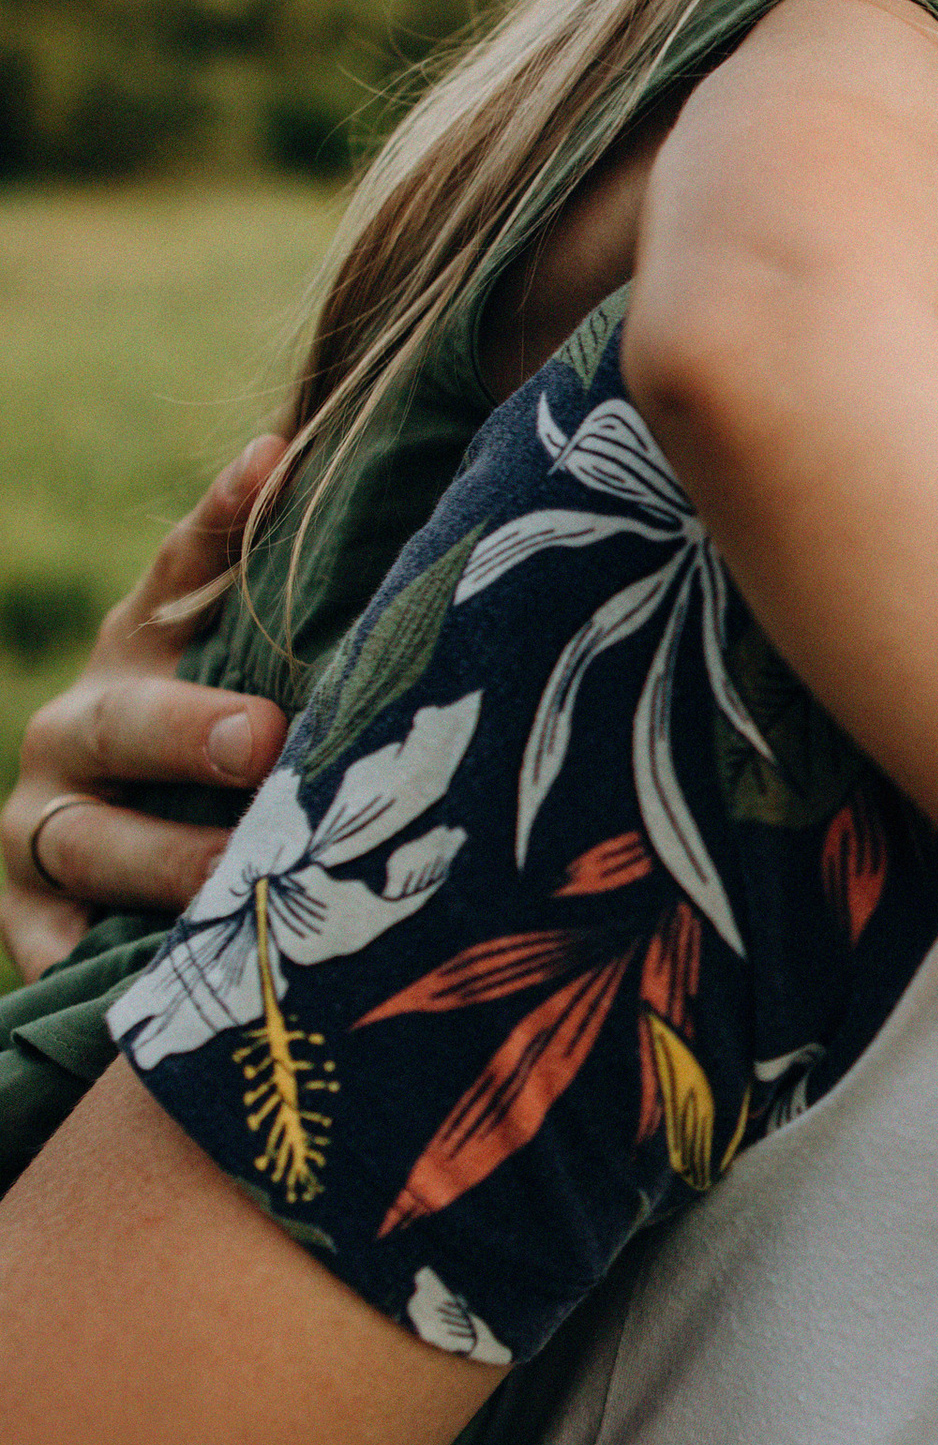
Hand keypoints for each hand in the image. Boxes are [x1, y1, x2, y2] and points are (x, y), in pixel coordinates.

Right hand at [1, 440, 289, 977]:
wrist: (122, 886)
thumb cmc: (238, 770)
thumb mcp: (264, 685)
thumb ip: (314, 619)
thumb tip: (394, 503)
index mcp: (139, 650)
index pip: (178, 571)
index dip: (222, 521)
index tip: (271, 469)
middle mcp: (78, 727)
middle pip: (126, 721)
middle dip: (191, 729)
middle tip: (265, 739)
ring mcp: (40, 823)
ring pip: (89, 840)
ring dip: (165, 859)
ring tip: (239, 876)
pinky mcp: (25, 917)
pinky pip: (52, 940)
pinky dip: (95, 956)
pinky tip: (154, 974)